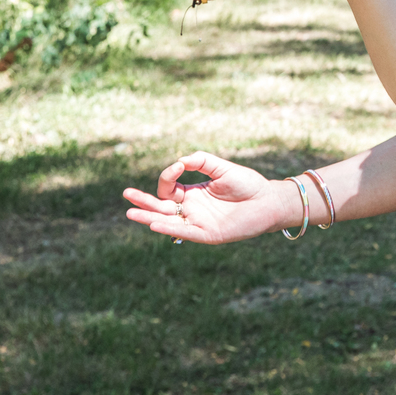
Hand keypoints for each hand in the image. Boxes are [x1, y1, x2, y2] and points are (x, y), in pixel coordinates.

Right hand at [123, 152, 301, 243]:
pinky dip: (169, 228)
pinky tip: (154, 223)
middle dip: (143, 200)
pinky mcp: (207, 234)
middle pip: (161, 206)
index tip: (179, 165)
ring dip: (149, 217)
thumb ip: (202, 161)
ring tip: (130, 213)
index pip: (170, 187)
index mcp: (194, 193)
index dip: (169, 175)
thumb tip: (180, 160)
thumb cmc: (248, 185)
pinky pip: (184, 232)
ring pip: (168, 221)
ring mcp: (198, 222)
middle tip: (126, 194)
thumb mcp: (222, 168)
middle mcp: (192, 209)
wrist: (269, 201)